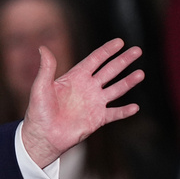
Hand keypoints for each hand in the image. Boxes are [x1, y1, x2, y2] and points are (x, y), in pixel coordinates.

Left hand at [21, 38, 143, 166]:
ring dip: (128, 82)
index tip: (120, 42)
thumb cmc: (39, 111)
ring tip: (141, 73)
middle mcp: (88, 88)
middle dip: (123, 61)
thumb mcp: (41, 87)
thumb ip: (46, 68)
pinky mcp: (98, 119)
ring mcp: (94, 103)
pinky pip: (115, 113)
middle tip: (138, 50)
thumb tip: (42, 47)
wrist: (43, 136)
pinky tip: (135, 107)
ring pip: (116, 89)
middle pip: (109, 71)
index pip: (95, 60)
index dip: (107, 51)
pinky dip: (125, 111)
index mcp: (75, 77)